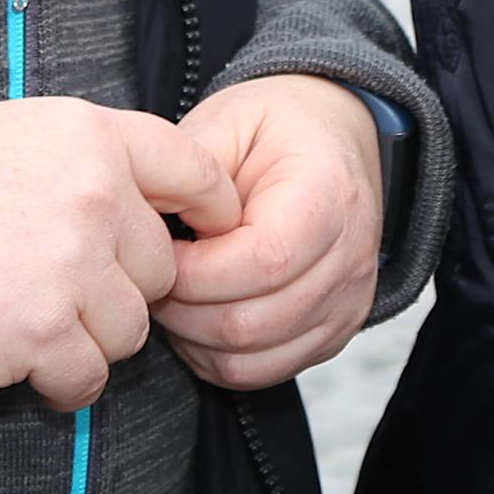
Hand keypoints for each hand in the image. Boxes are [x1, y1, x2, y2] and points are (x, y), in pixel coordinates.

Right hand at [0, 98, 243, 410]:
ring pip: (129, 330)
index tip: (207, 237)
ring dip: (87, 338)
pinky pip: (89, 379)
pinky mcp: (40, 333)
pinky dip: (60, 383)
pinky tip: (19, 361)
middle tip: (57, 290)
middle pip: (160, 269)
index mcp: (91, 137)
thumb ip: (85, 166)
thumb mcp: (14, 135)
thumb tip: (139, 210)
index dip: (210, 212)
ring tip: (25, 321)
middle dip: (120, 289)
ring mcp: (71, 268)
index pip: (195, 172)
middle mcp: (95, 196)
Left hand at [156, 75, 387, 390]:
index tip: (161, 249)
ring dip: (195, 338)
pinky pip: (264, 371)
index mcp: (328, 197)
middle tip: (152, 277)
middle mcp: (349, 260)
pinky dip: (217, 357)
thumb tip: (144, 224)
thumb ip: (190, 173)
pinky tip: (197, 319)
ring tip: (172, 295)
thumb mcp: (228, 122)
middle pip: (252, 322)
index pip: (262, 263)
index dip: (196, 271)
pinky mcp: (332, 332)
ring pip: (253, 357)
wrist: (330, 139)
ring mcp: (346, 304)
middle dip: (183, 309)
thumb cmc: (277, 128)